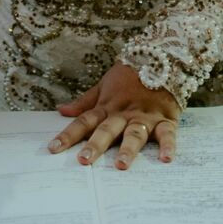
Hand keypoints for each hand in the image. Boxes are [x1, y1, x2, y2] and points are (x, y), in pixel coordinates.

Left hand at [49, 64, 181, 168]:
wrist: (162, 58)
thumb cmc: (130, 74)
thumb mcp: (104, 85)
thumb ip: (84, 101)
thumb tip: (61, 110)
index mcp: (107, 107)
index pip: (84, 121)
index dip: (68, 135)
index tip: (53, 149)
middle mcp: (124, 114)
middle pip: (107, 130)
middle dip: (96, 145)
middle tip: (84, 160)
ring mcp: (145, 117)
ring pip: (134, 134)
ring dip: (128, 149)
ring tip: (121, 165)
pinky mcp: (165, 119)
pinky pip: (167, 134)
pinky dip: (168, 146)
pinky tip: (166, 159)